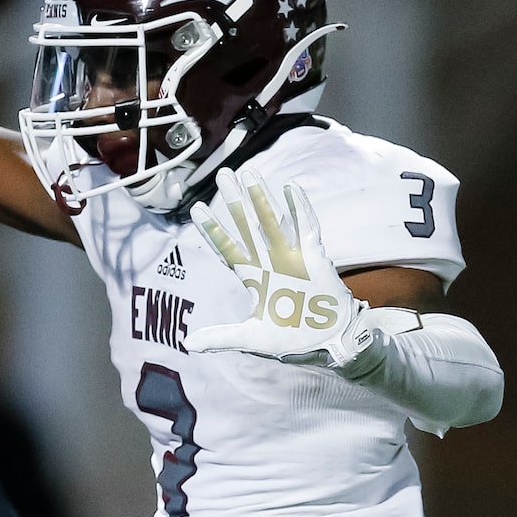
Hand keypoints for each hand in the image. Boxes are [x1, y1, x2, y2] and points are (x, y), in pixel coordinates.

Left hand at [186, 167, 375, 369]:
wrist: (328, 342)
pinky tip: (291, 189)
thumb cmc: (292, 338)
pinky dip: (299, 209)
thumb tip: (187, 344)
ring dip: (261, 197)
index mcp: (253, 278)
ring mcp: (291, 256)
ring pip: (272, 221)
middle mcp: (269, 262)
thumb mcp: (251, 338)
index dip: (213, 230)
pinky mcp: (314, 257)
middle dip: (235, 202)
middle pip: (247, 226)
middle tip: (223, 175)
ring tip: (249, 173)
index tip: (197, 210)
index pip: (228, 248)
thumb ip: (221, 337)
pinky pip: (306, 228)